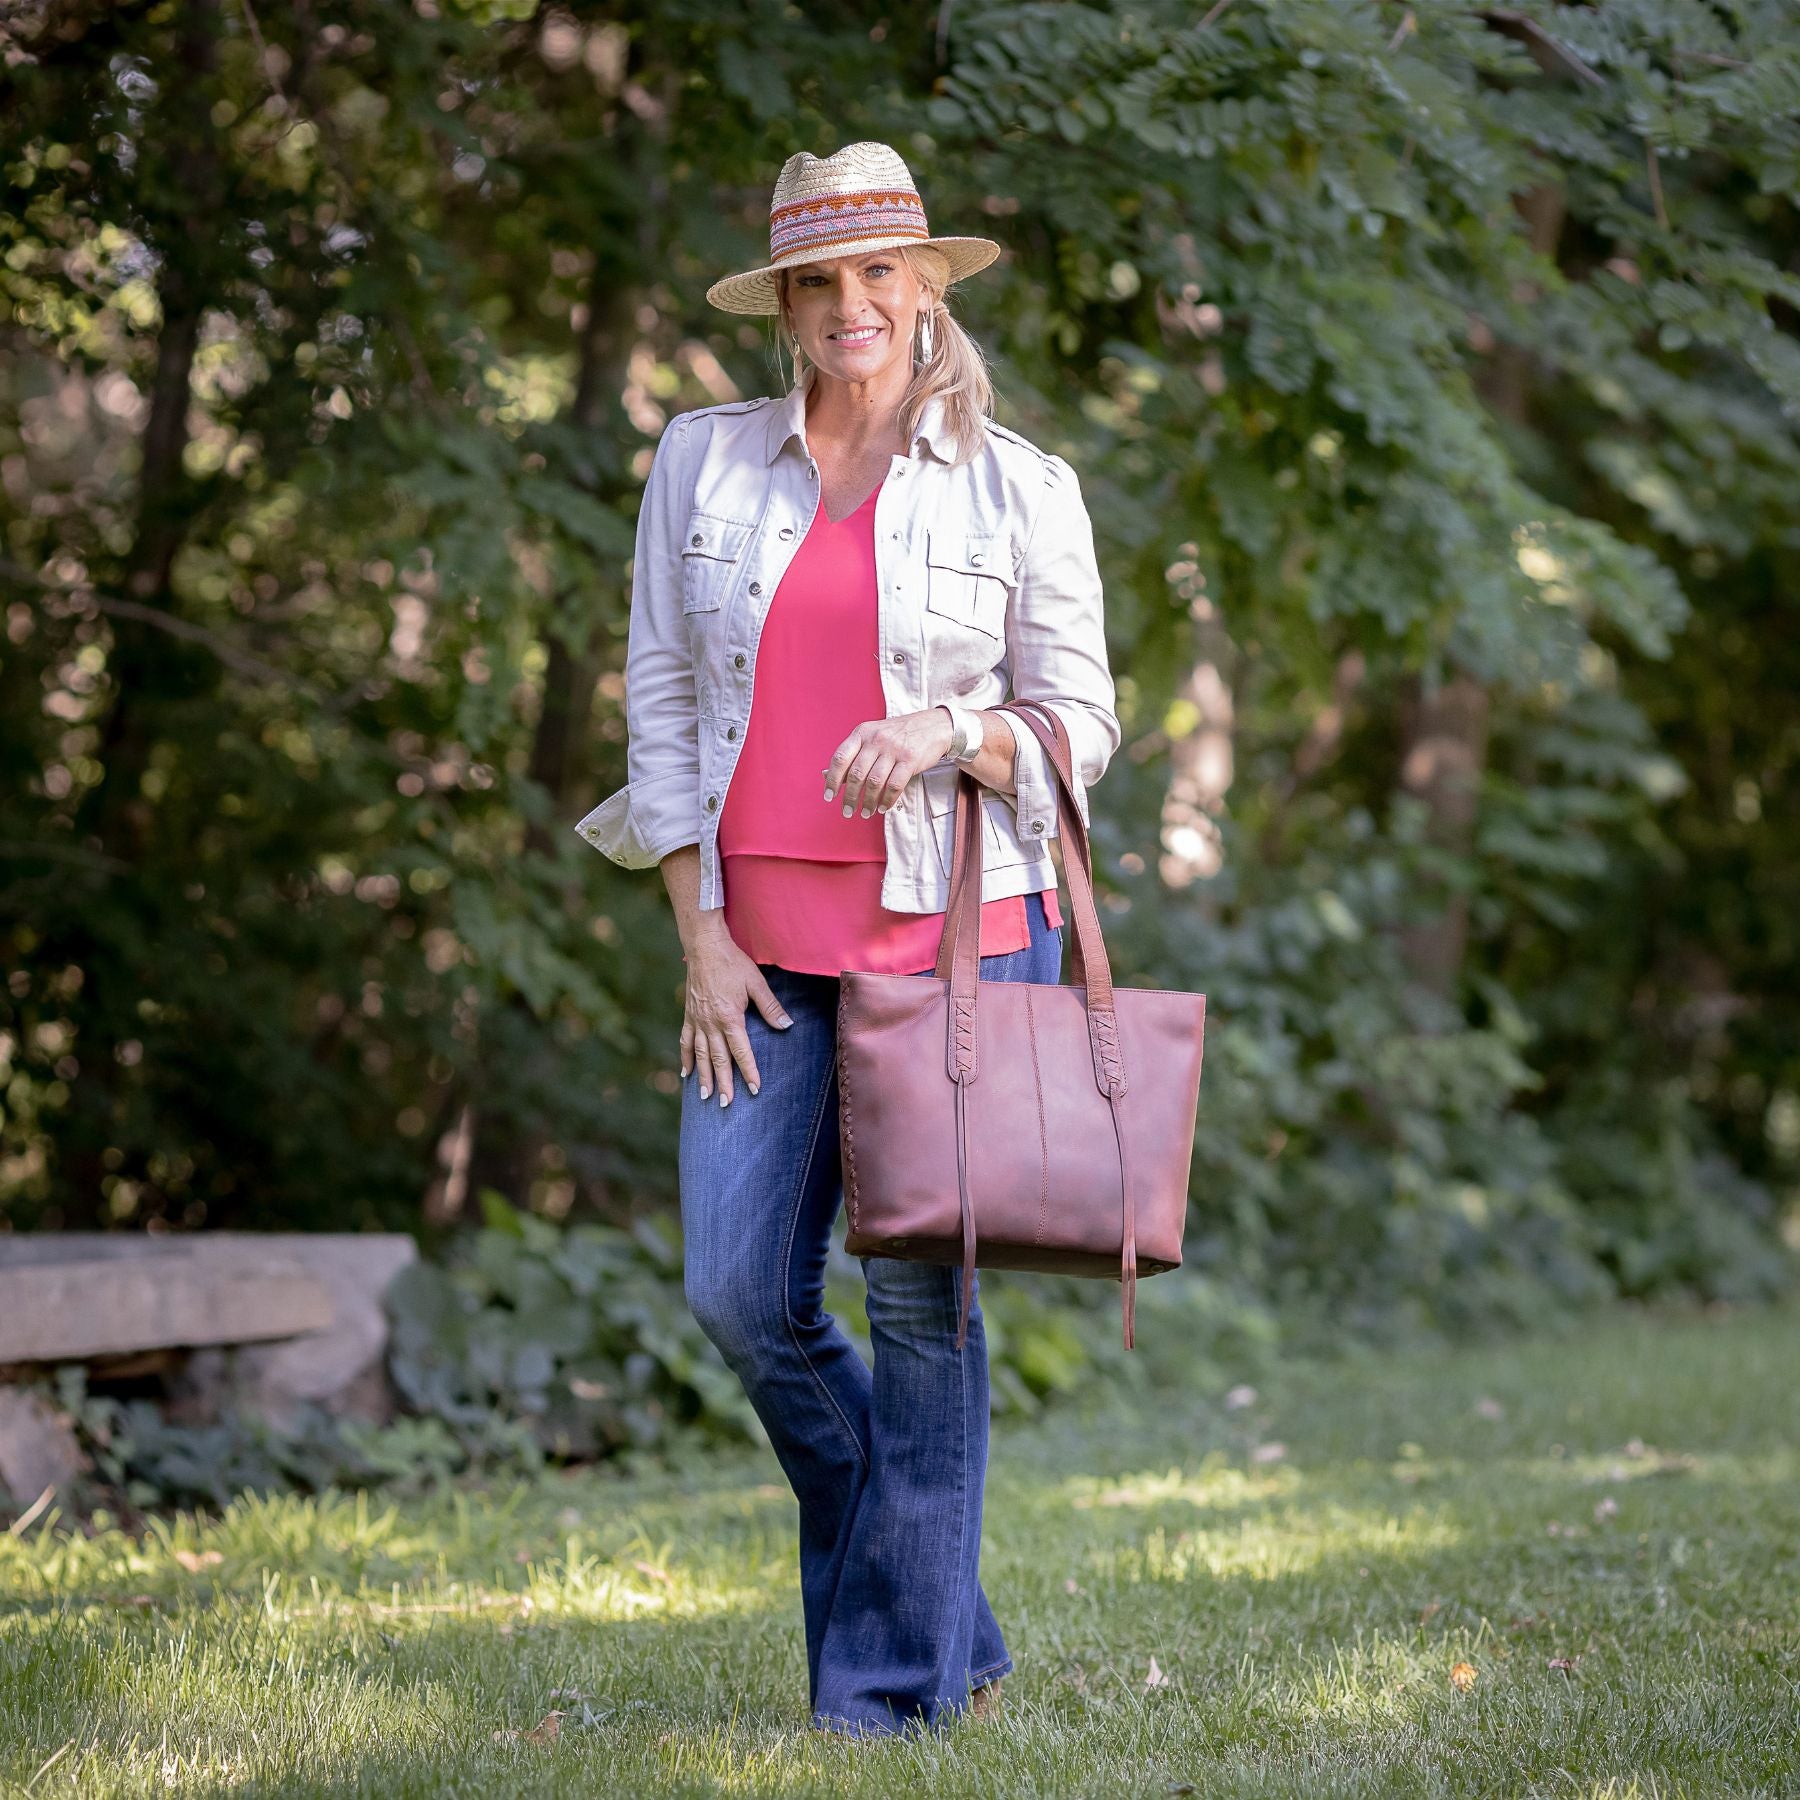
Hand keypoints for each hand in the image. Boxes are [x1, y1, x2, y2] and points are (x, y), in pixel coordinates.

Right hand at [679, 921, 792, 1105]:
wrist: (704, 947)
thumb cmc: (733, 963)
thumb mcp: (756, 983)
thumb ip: (770, 1007)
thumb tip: (787, 1025)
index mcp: (730, 1017)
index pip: (741, 1051)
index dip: (749, 1071)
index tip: (754, 1089)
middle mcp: (711, 1023)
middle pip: (718, 1059)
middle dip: (724, 1083)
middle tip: (727, 1104)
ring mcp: (697, 1020)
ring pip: (699, 1055)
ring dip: (703, 1077)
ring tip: (706, 1097)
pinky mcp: (689, 1015)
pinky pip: (685, 1041)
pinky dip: (685, 1058)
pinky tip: (686, 1074)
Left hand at [823, 707, 958, 818]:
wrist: (932, 726)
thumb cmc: (898, 735)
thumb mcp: (872, 737)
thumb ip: (853, 756)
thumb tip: (827, 776)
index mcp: (862, 733)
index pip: (840, 758)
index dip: (832, 780)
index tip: (829, 797)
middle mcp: (876, 739)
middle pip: (857, 773)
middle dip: (850, 797)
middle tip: (847, 811)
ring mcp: (894, 749)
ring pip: (875, 782)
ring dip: (868, 802)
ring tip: (865, 812)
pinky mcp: (910, 759)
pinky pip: (894, 785)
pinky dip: (887, 800)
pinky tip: (883, 807)